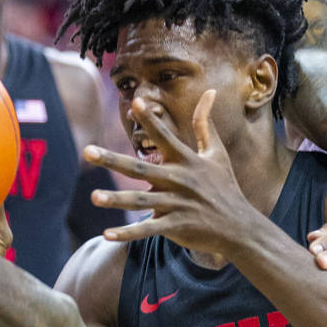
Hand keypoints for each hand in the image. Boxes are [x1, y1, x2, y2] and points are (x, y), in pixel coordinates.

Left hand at [82, 91, 258, 257]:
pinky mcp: (176, 226)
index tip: (135, 104)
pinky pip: (148, 230)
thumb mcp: (216, 153)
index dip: (151, 120)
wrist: (239, 226)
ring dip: (116, 200)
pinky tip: (107, 235)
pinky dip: (128, 234)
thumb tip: (210, 91)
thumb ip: (205, 123)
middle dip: (113, 160)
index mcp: (186, 161)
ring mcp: (177, 205)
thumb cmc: (225, 186)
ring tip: (93, 197)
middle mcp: (179, 180)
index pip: (165, 137)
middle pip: (140, 169)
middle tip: (87, 151)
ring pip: (141, 201)